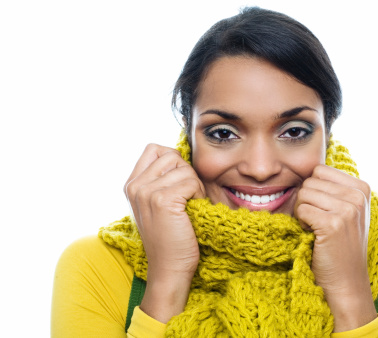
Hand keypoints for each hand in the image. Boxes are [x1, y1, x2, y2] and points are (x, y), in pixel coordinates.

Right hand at [124, 144, 205, 321]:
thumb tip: (181, 153)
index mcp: (132, 184)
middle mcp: (135, 186)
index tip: (179, 182)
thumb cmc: (170, 237)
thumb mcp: (157, 204)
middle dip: (186, 172)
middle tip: (188, 196)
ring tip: (190, 205)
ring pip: (184, 168)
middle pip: (171, 155)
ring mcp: (146, 192)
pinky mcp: (162, 200)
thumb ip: (161, 179)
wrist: (169, 268)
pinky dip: (198, 194)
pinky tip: (193, 210)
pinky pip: (191, 182)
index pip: (154, 149)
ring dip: (195, 185)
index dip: (173, 160)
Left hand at [294, 164, 375, 330]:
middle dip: (306, 201)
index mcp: (362, 187)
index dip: (313, 189)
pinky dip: (301, 223)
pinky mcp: (334, 224)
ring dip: (302, 212)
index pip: (320, 170)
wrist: (346, 281)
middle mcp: (358, 196)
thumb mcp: (346, 210)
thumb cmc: (340, 245)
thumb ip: (332, 188)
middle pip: (310, 181)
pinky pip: (301, 209)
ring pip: (303, 194)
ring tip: (315, 229)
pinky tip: (312, 235)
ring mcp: (348, 209)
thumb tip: (303, 169)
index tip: (323, 209)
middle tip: (317, 222)